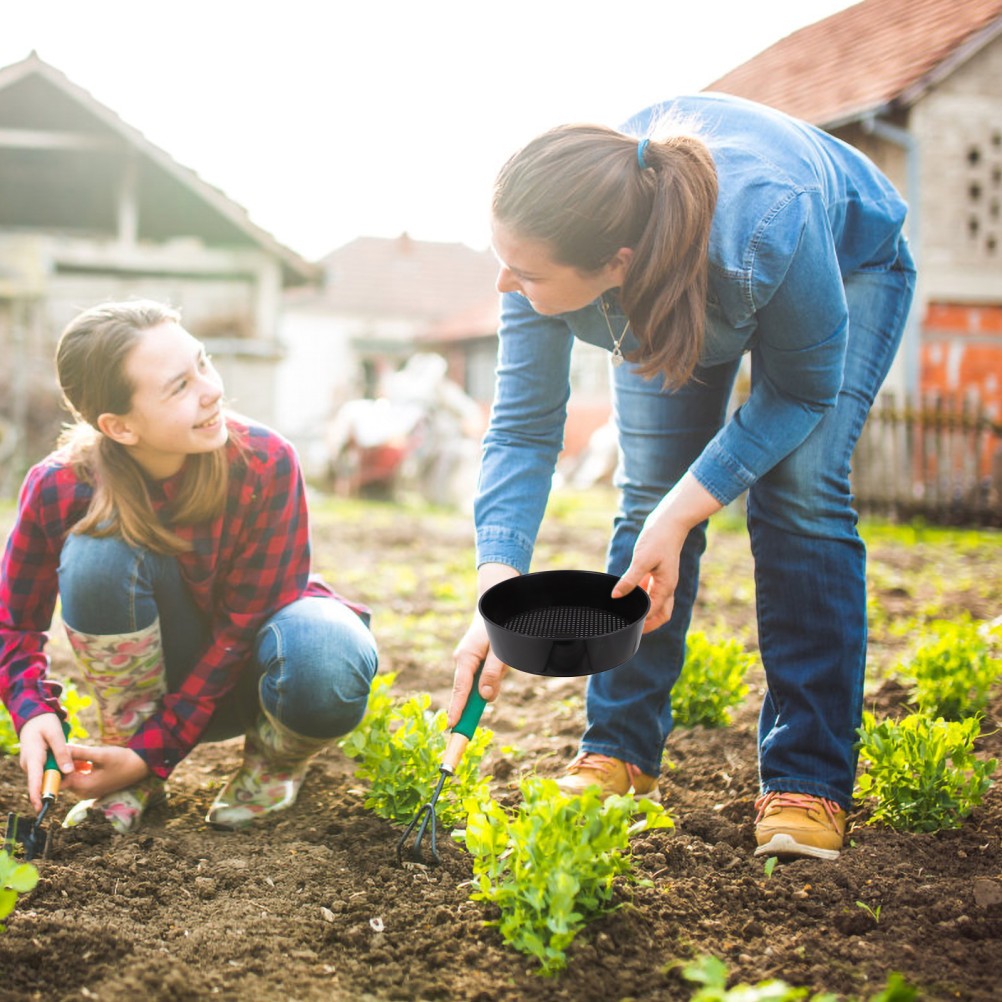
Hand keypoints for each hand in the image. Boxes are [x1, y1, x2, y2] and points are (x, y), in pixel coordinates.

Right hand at [18, 713, 75, 811]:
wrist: (34, 718)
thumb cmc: (45, 724)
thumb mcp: (56, 734)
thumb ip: (62, 752)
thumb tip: (68, 771)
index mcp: (33, 757)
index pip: (34, 780)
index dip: (37, 794)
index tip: (40, 807)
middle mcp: (29, 764)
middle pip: (44, 780)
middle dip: (59, 782)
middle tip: (80, 773)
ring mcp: (32, 765)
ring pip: (48, 776)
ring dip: (62, 775)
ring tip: (80, 766)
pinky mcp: (37, 764)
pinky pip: (49, 771)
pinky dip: (60, 769)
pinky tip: (73, 764)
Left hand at [62, 744, 149, 799]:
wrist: (141, 766)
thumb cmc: (122, 760)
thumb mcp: (100, 754)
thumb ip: (79, 753)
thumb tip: (61, 748)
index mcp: (85, 786)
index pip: (60, 780)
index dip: (54, 768)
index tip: (51, 755)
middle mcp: (84, 793)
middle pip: (64, 781)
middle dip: (61, 766)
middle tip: (60, 751)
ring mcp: (89, 792)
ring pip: (72, 779)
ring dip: (70, 767)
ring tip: (71, 752)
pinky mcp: (94, 788)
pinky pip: (79, 780)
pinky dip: (78, 770)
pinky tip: (82, 759)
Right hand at [447, 562, 518, 725]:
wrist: (494, 605)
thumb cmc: (497, 627)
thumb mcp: (500, 651)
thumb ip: (493, 674)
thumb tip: (484, 697)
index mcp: (465, 658)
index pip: (461, 690)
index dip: (457, 709)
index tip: (452, 726)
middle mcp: (462, 661)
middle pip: (468, 691)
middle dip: (481, 695)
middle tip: (489, 691)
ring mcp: (466, 662)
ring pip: (478, 684)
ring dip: (493, 678)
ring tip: (504, 658)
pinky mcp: (473, 662)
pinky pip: (482, 677)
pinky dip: (493, 674)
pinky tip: (501, 658)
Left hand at [612, 473, 721, 632]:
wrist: (669, 521)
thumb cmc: (658, 538)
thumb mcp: (642, 559)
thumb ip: (630, 579)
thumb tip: (616, 596)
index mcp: (666, 586)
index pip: (655, 612)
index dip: (643, 622)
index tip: (628, 627)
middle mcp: (667, 586)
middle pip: (662, 614)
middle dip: (650, 624)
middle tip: (632, 629)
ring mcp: (663, 579)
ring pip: (657, 603)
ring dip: (646, 611)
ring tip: (629, 616)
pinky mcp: (657, 572)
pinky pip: (651, 590)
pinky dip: (643, 597)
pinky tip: (629, 595)